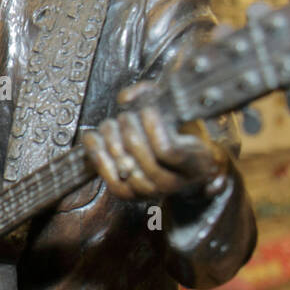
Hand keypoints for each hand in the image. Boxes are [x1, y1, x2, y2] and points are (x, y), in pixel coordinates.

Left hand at [81, 82, 228, 202]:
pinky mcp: (131, 195)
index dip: (152, 126)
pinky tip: (93, 139)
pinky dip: (97, 155)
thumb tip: (124, 98)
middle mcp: (175, 182)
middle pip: (140, 152)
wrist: (172, 165)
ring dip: (111, 138)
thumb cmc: (172, 133)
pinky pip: (111, 179)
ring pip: (124, 164)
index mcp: (195, 162)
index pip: (168, 150)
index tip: (148, 111)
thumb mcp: (171, 109)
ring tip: (110, 125)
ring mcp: (152, 191)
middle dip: (128, 127)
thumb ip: (150, 94)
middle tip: (126, 117)